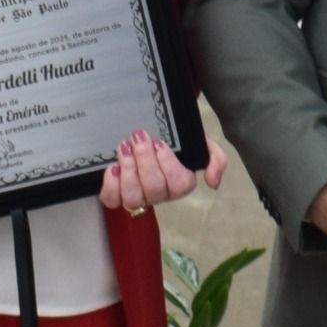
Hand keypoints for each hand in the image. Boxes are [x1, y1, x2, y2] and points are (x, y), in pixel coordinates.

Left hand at [98, 132, 212, 215]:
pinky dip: (111, 185)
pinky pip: (112, 200)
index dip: (168, 164)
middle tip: (139, 137)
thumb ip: (215, 158)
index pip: (180, 185)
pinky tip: (114, 167)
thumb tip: (213, 182)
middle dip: (145, 161)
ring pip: (133, 198)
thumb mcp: (200, 141)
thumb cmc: (176, 139)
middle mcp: (160, 194)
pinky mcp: (117, 194)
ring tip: (124, 147)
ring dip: (129, 171)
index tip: (159, 142)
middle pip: (155, 189)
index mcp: (180, 184)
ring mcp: (138, 196)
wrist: (151, 126)